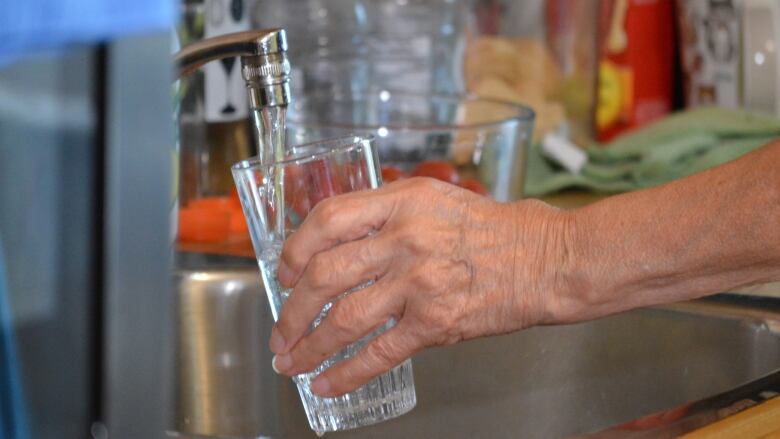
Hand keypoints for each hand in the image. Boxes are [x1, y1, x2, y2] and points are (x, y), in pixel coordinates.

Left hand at [269, 177, 570, 395]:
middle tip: (282, 331)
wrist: (548, 259)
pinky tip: (328, 383)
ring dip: (310, 345)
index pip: (328, 219)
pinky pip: (379, 353)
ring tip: (292, 363)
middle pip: (325, 274)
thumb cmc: (498, 230)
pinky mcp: (436, 322)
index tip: (286, 271)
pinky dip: (347, 373)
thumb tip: (343, 242)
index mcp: (402, 202)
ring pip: (344, 318)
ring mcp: (419, 282)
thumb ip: (389, 215)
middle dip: (292, 310)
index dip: (296, 248)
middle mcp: (404, 239)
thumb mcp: (436, 201)